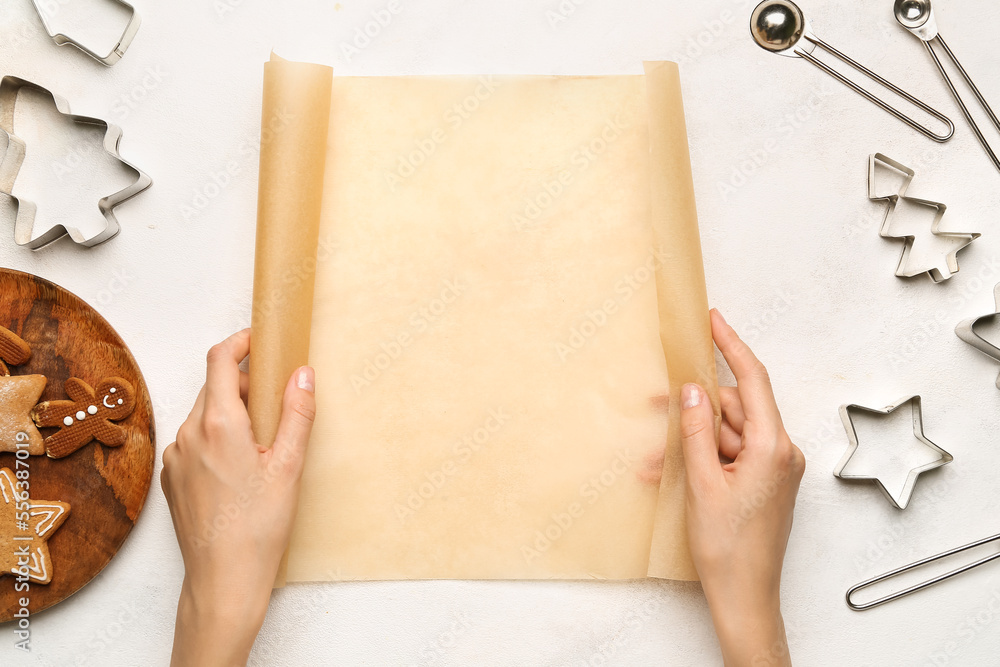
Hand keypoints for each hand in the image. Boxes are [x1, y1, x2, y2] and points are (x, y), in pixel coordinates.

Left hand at [161, 330, 316, 665]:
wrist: (223, 580)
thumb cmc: (258, 528)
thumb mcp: (289, 466)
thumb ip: (296, 414)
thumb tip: (301, 374)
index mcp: (218, 425)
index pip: (219, 359)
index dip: (239, 342)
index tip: (259, 339)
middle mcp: (188, 434)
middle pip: (213, 386)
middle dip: (243, 382)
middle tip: (276, 396)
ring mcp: (176, 457)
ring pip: (203, 414)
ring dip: (230, 411)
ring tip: (262, 439)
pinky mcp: (172, 478)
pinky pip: (194, 440)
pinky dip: (216, 437)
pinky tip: (240, 466)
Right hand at [680, 309, 804, 666]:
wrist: (746, 597)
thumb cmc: (729, 549)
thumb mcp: (703, 483)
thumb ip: (697, 431)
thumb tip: (692, 390)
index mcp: (773, 448)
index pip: (753, 381)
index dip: (732, 346)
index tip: (714, 320)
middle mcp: (782, 452)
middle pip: (737, 407)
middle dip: (700, 408)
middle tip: (661, 407)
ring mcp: (776, 468)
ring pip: (731, 431)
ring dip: (698, 439)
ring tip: (664, 458)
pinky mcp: (766, 481)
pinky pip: (733, 453)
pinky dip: (708, 457)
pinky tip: (680, 472)